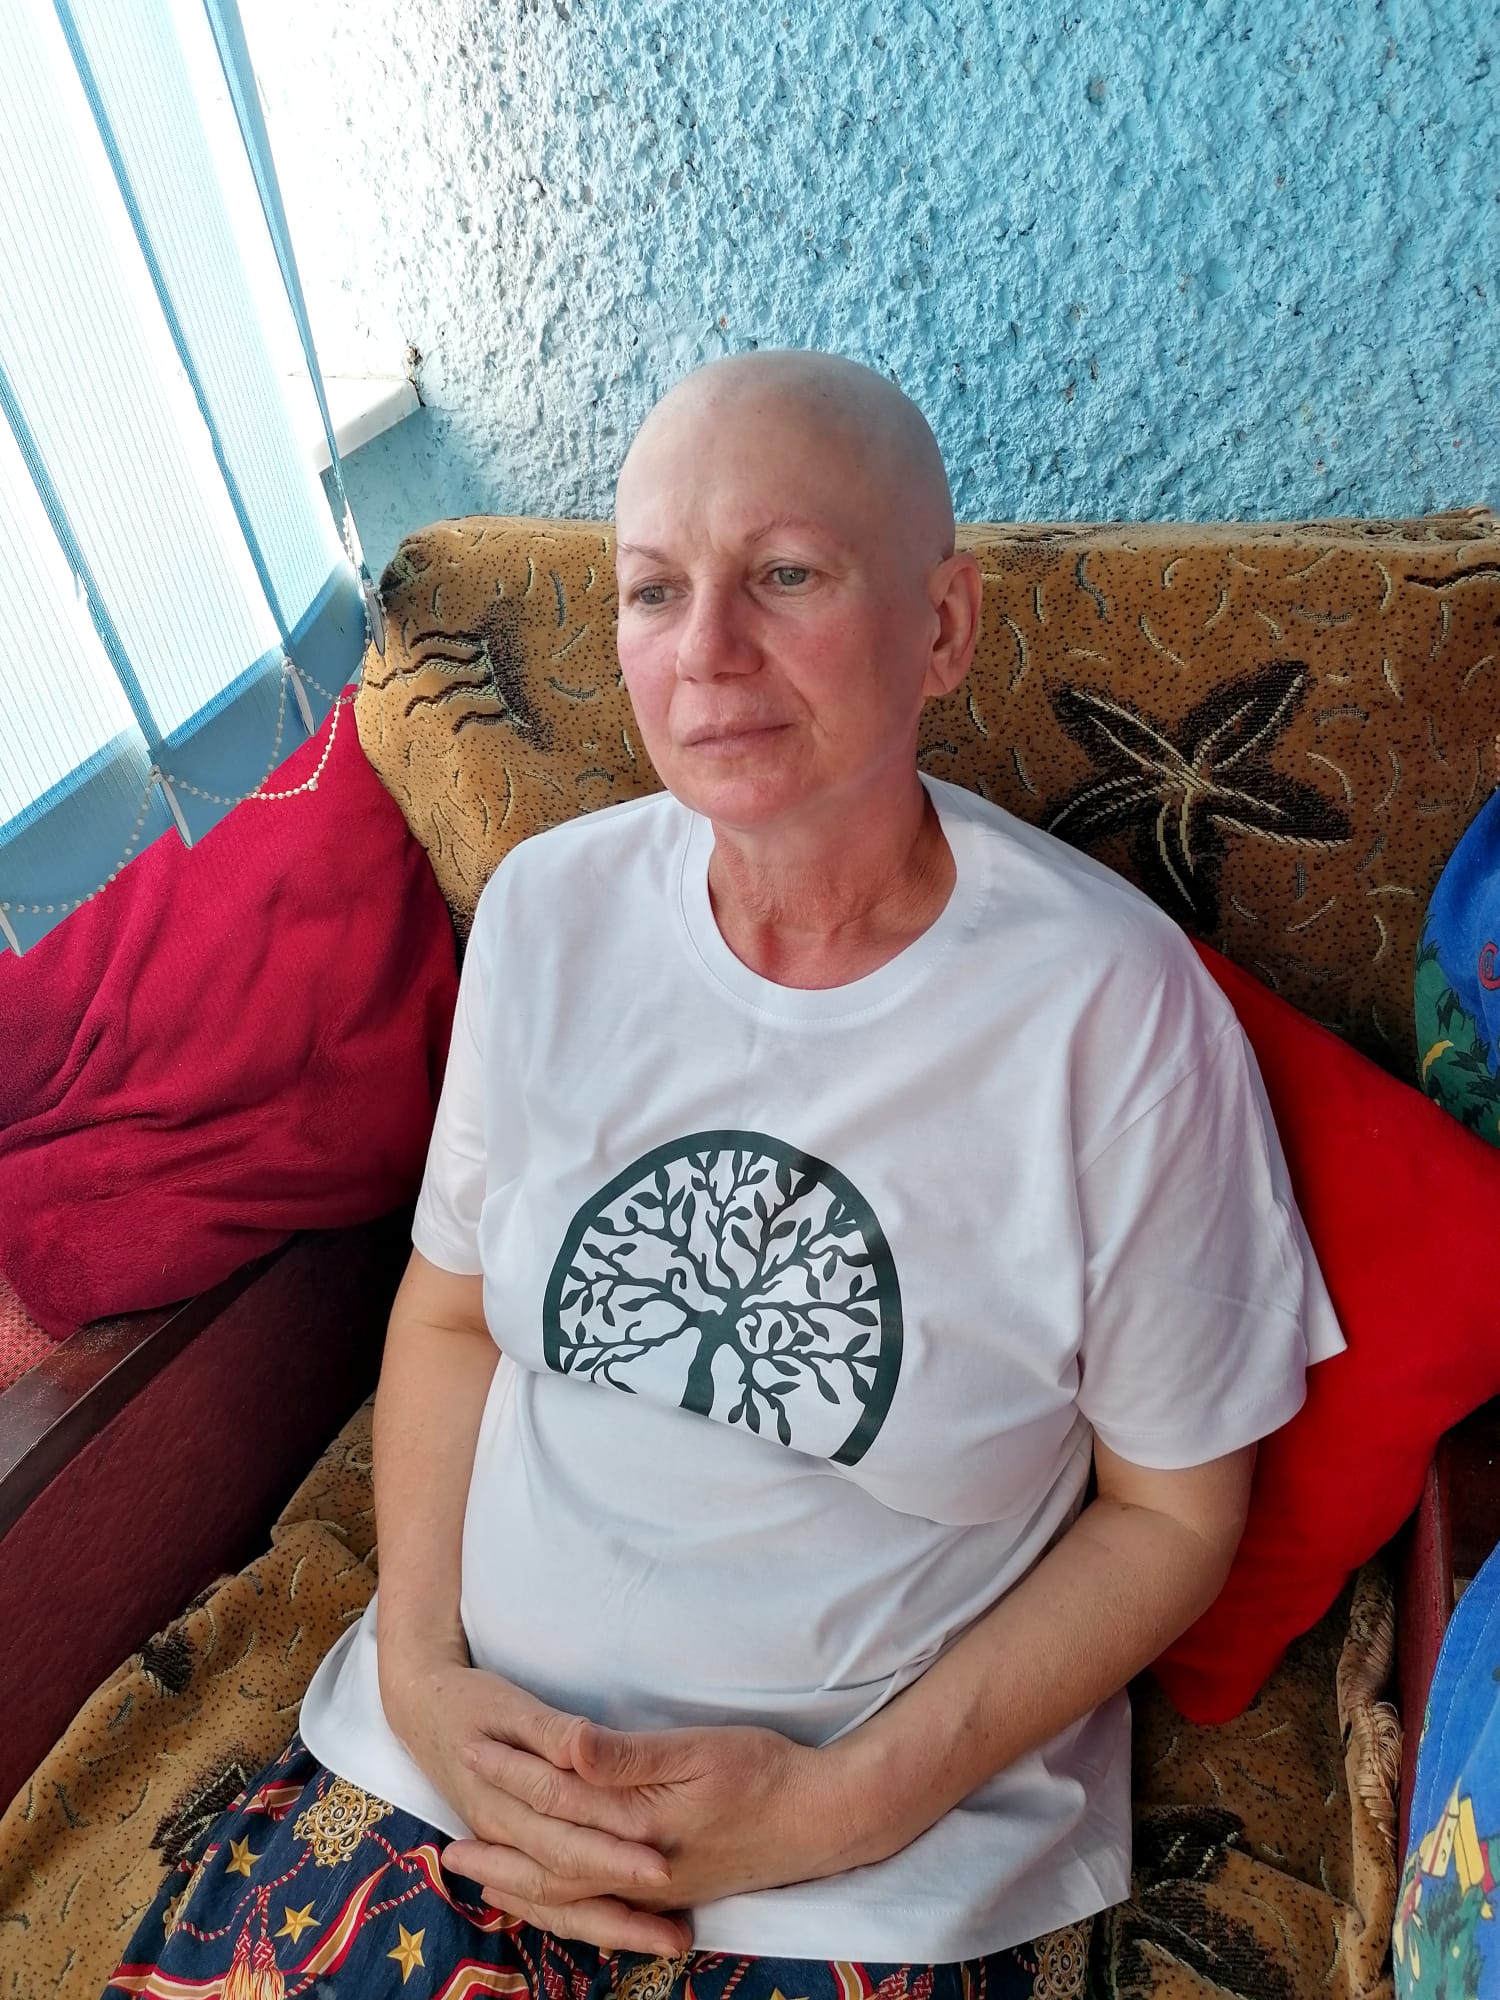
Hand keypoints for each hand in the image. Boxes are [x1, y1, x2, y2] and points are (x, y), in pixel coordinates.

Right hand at [380, 1653, 687, 1953]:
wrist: (424, 1708)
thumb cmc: (474, 1701)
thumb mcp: (513, 1704)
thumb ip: (552, 1732)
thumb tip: (581, 1748)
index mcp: (504, 1803)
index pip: (566, 1841)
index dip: (614, 1856)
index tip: (663, 1867)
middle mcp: (503, 1837)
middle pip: (568, 1884)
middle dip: (624, 1909)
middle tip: (679, 1931)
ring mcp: (506, 1849)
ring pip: (558, 1904)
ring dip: (612, 1927)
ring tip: (669, 1941)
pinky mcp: (512, 1849)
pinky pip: (545, 1901)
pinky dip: (580, 1919)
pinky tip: (620, 1932)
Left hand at [444, 1720, 850, 1926]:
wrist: (824, 1819)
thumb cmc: (764, 1773)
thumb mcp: (696, 1751)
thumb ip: (626, 1758)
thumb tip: (566, 1746)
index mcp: (637, 1829)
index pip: (555, 1804)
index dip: (510, 1775)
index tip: (470, 1751)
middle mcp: (637, 1869)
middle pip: (549, 1868)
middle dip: (497, 1857)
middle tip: (446, 1851)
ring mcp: (655, 1887)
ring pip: (570, 1898)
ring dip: (521, 1887)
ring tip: (483, 1881)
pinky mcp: (672, 1891)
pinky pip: (598, 1909)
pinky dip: (563, 1905)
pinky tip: (554, 1896)